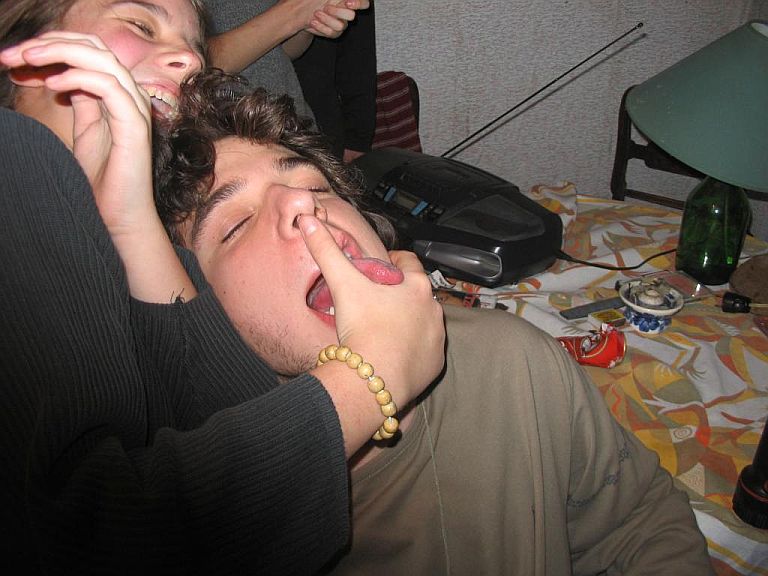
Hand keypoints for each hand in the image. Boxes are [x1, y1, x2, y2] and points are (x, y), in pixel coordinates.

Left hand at [1, 32, 153, 239]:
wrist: (121, 214)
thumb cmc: (105, 178)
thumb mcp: (86, 129)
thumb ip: (81, 99)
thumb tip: (61, 75)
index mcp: (121, 94)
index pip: (89, 51)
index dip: (52, 46)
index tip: (15, 58)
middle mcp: (132, 96)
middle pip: (94, 47)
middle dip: (51, 43)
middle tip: (15, 53)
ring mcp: (136, 109)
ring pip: (102, 59)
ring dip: (61, 53)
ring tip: (28, 59)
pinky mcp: (135, 126)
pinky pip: (109, 87)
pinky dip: (78, 78)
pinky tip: (53, 85)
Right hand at [297, 214, 444, 404]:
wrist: (374, 378)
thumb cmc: (363, 327)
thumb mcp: (342, 283)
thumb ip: (326, 250)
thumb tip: (308, 220)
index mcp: (417, 286)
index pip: (408, 262)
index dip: (392, 262)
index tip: (378, 268)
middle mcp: (434, 310)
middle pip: (417, 293)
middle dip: (399, 294)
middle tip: (373, 300)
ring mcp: (437, 338)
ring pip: (423, 321)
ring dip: (407, 321)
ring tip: (381, 328)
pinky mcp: (435, 364)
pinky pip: (425, 351)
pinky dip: (412, 349)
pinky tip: (392, 353)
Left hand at [307, 0, 369, 38]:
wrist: (304, 10)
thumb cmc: (316, 0)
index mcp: (347, 2)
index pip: (363, 3)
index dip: (359, 3)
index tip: (348, 3)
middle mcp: (346, 13)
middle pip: (351, 16)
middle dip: (337, 12)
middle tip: (326, 7)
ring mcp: (341, 24)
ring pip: (340, 26)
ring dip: (326, 19)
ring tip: (316, 13)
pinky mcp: (334, 33)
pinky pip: (332, 33)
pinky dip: (321, 26)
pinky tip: (314, 21)